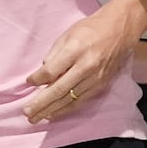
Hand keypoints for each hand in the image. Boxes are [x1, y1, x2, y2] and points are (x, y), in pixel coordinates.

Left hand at [23, 0, 142, 124]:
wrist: (120, 31)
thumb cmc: (90, 30)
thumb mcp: (67, 34)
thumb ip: (54, 54)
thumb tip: (43, 75)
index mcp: (75, 50)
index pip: (52, 70)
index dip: (37, 79)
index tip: (28, 83)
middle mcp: (86, 67)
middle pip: (59, 89)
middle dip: (41, 103)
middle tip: (26, 113)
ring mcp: (95, 78)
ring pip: (69, 99)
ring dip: (51, 110)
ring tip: (35, 118)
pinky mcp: (101, 85)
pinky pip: (80, 101)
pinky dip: (66, 109)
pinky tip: (53, 114)